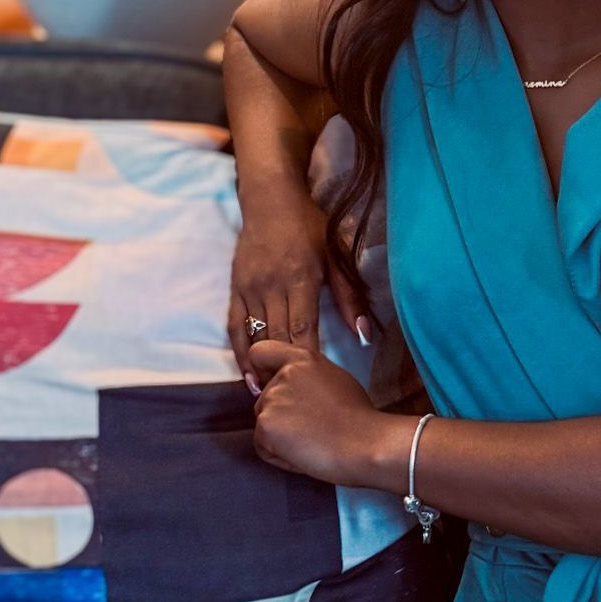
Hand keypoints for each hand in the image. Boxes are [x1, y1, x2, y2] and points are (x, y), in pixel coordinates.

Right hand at [229, 188, 374, 393]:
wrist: (270, 199)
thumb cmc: (310, 226)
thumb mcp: (336, 256)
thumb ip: (349, 296)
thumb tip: (364, 332)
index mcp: (301, 278)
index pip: (303, 327)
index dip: (307, 358)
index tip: (315, 384)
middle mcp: (272, 285)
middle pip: (278, 336)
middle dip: (284, 370)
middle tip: (293, 401)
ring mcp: (250, 287)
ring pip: (255, 335)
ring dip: (262, 367)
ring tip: (270, 397)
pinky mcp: (235, 287)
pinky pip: (236, 325)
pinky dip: (240, 351)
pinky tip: (248, 373)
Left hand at [248, 338, 379, 485]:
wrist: (367, 443)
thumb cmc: (360, 420)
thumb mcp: (336, 380)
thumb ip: (309, 378)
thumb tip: (298, 390)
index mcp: (303, 359)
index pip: (261, 353)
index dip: (261, 371)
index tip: (268, 385)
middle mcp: (284, 374)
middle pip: (263, 398)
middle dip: (279, 416)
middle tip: (311, 428)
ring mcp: (272, 399)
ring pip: (263, 424)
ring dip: (280, 438)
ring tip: (312, 441)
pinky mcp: (266, 425)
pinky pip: (263, 446)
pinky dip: (279, 456)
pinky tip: (305, 453)